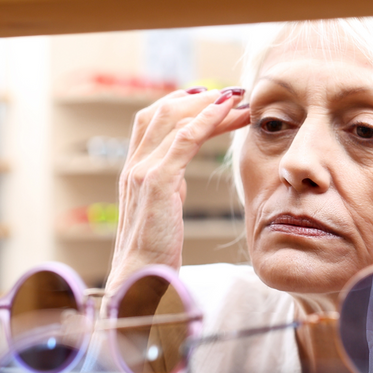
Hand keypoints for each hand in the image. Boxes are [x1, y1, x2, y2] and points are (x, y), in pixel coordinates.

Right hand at [106, 87, 248, 294]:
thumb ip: (166, 188)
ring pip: (174, 119)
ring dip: (209, 105)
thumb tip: (179, 178)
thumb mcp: (161, 211)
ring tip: (238, 99)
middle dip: (199, 98)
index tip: (210, 97)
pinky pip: (184, 139)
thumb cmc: (154, 253)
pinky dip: (206, 120)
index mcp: (133, 170)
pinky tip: (227, 111)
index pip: (151, 121)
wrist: (138, 279)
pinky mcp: (157, 182)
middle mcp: (134, 166)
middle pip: (162, 112)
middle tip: (232, 93)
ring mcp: (142, 172)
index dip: (179, 103)